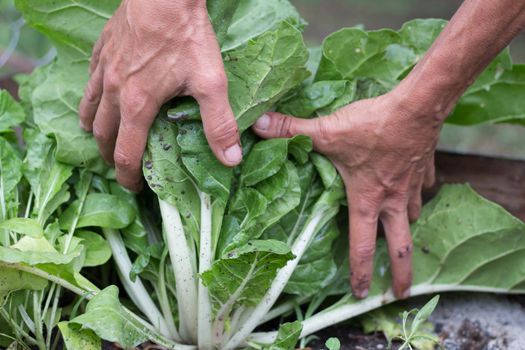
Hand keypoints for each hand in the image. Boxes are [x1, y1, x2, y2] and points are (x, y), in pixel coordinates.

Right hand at [79, 0, 241, 190]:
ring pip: (89, 107)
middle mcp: (115, 91)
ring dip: (94, 128)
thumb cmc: (187, 36)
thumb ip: (219, 124)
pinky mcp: (103, 48)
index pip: (126, 154)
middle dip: (110, 156)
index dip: (129, 176)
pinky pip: (89, 79)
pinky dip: (91, 95)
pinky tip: (97, 94)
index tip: (135, 188)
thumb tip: (230, 159)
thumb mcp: (210, 83)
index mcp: (138, 105)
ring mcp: (105, 68)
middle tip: (120, 166)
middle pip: (103, 134)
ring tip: (98, 137)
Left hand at [253, 90, 439, 298]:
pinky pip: (425, 185)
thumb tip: (258, 125)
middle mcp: (392, 199)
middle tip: (402, 293)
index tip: (362, 293)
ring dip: (408, 226)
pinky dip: (421, 190)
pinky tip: (417, 187)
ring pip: (414, 214)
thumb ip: (290, 130)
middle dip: (403, 273)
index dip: (361, 270)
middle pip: (401, 246)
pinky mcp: (425, 166)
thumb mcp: (327, 131)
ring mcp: (412, 184)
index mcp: (367, 199)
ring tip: (403, 231)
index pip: (362, 243)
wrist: (416, 107)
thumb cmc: (372, 125)